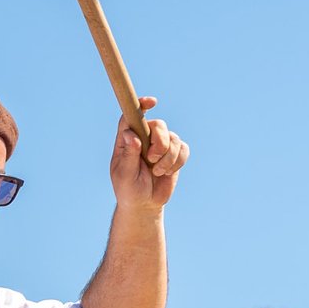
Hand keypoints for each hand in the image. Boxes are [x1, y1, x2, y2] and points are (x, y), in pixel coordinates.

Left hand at [110, 97, 188, 212]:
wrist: (144, 204)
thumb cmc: (129, 190)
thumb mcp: (125, 174)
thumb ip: (129, 154)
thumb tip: (131, 135)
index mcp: (128, 139)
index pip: (132, 115)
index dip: (141, 105)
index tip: (152, 102)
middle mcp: (145, 137)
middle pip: (158, 124)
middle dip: (160, 142)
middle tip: (152, 159)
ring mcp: (161, 145)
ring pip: (173, 138)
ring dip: (168, 158)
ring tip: (158, 172)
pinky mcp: (175, 154)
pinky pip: (184, 149)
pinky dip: (178, 162)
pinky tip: (167, 173)